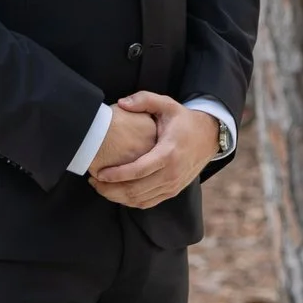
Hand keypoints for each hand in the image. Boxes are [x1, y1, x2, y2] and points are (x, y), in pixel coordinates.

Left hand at [90, 91, 218, 209]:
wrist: (209, 136)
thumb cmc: (183, 120)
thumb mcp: (167, 104)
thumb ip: (144, 100)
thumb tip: (121, 103)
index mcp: (168, 153)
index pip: (138, 171)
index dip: (116, 175)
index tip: (99, 173)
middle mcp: (171, 173)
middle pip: (136, 190)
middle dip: (111, 189)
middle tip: (93, 182)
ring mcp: (173, 185)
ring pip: (140, 200)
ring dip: (117, 197)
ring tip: (100, 187)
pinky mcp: (173, 191)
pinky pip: (148, 203)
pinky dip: (130, 202)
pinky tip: (117, 193)